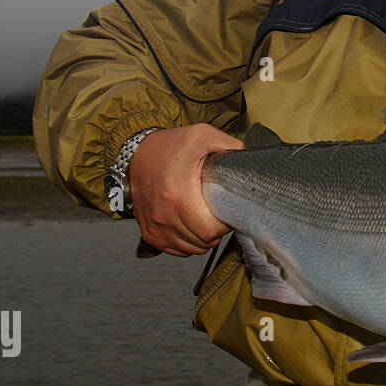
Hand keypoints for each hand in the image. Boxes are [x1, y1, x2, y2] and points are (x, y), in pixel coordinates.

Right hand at [126, 123, 242, 256]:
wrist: (136, 153)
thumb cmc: (170, 146)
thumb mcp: (202, 136)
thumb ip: (229, 145)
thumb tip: (249, 158)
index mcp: (179, 196)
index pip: (210, 230)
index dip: (225, 224)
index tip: (227, 211)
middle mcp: (164, 216)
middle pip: (202, 242)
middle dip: (217, 231)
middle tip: (219, 214)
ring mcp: (155, 227)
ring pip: (191, 249)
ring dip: (203, 239)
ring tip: (206, 219)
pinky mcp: (149, 234)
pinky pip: (175, 250)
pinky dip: (188, 243)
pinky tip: (192, 226)